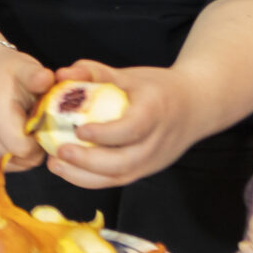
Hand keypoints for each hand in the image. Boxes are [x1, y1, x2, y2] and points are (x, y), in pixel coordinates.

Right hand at [0, 47, 53, 170]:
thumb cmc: (2, 70)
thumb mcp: (23, 67)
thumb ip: (38, 76)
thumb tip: (48, 79)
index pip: (24, 149)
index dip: (40, 142)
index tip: (42, 127)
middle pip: (18, 159)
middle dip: (32, 149)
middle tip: (34, 128)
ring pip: (8, 164)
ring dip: (20, 153)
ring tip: (20, 130)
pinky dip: (8, 155)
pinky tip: (9, 136)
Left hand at [43, 60, 197, 187]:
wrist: (197, 106)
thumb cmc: (157, 88)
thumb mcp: (130, 75)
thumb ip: (95, 73)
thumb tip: (60, 73)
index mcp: (156, 110)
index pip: (133, 128)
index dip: (106, 133)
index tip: (79, 130)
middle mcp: (158, 140)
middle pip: (125, 161)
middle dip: (88, 162)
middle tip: (58, 151)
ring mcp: (154, 160)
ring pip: (120, 176)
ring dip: (84, 176)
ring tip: (55, 164)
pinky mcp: (148, 170)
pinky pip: (119, 180)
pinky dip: (91, 179)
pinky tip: (68, 170)